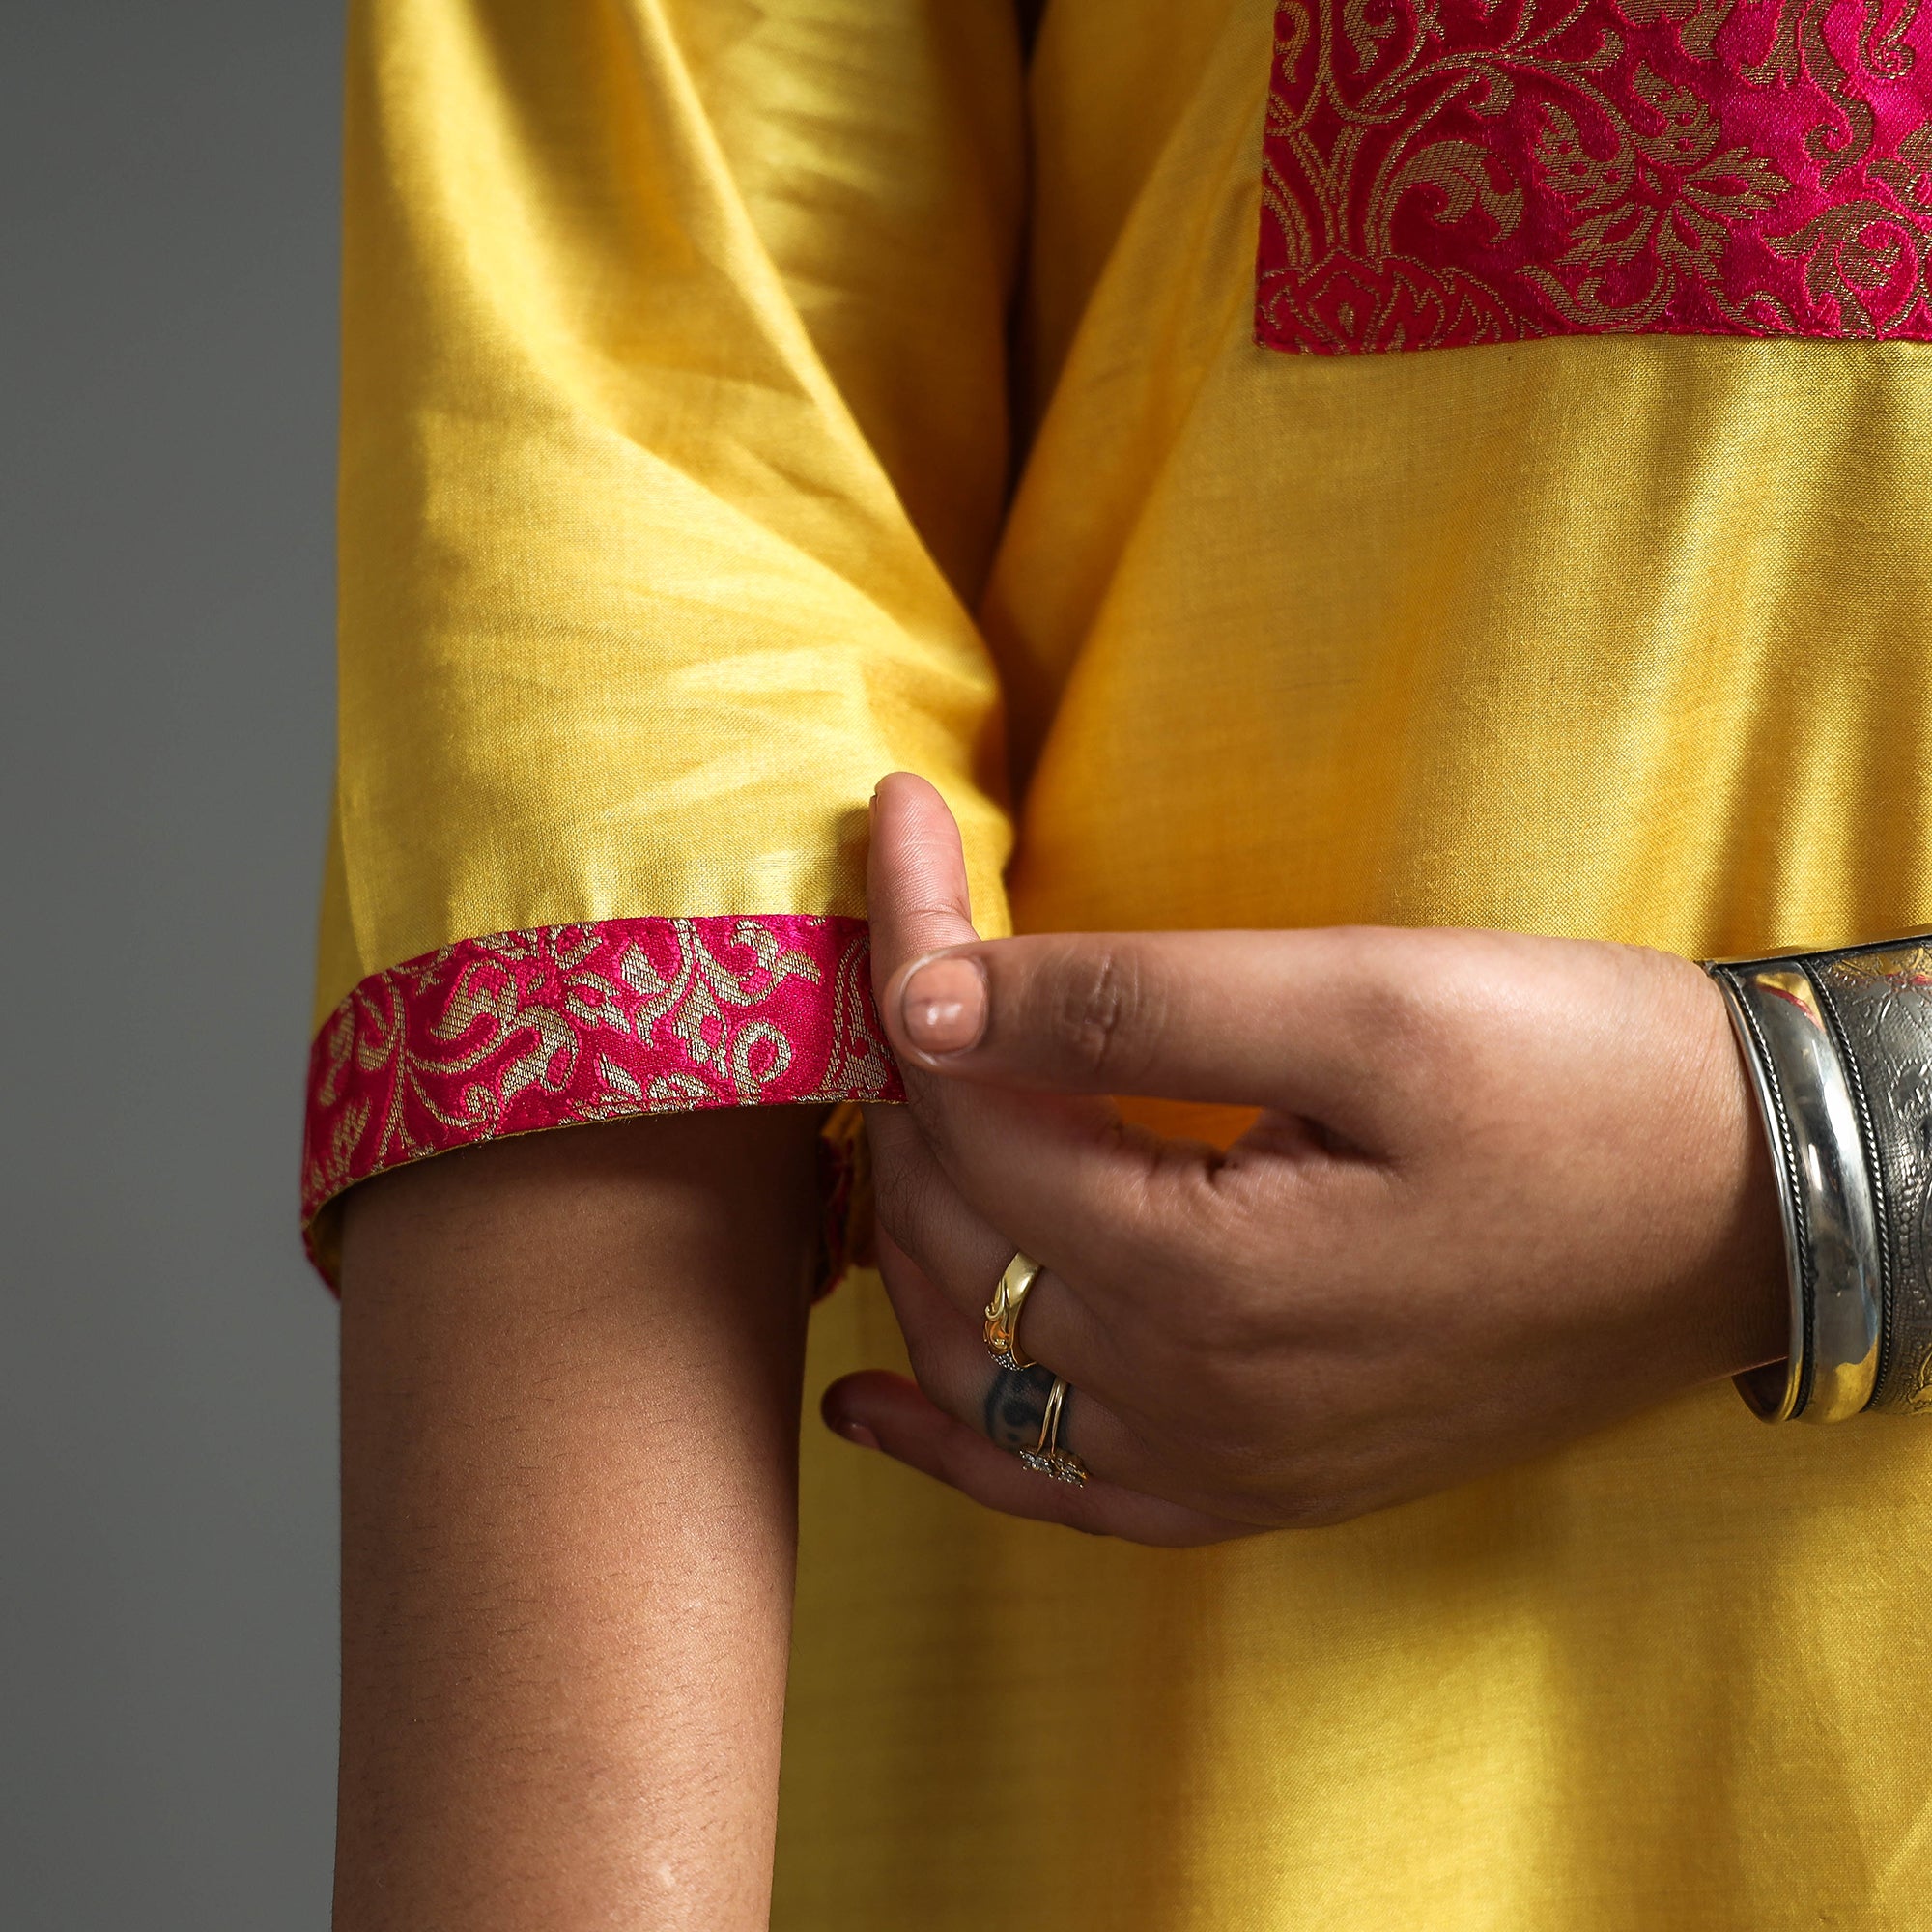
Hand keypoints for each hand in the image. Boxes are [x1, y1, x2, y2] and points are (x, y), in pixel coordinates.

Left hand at [820, 774, 1787, 1542]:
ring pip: (979, 1357)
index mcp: (1202, 1278)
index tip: (903, 826)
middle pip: (956, 1229)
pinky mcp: (1265, 1483)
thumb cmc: (1589, 1084)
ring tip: (894, 1114)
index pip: (970, 1105)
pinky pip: (1059, 1489)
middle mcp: (1190, 1403)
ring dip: (913, 1226)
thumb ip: (1129, 1009)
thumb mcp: (1366, 1003)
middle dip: (908, 1075)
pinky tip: (876, 1402)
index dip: (915, 958)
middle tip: (907, 948)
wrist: (1763, 1215)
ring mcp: (1224, 1464)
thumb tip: (930, 1002)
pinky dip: (958, 1436)